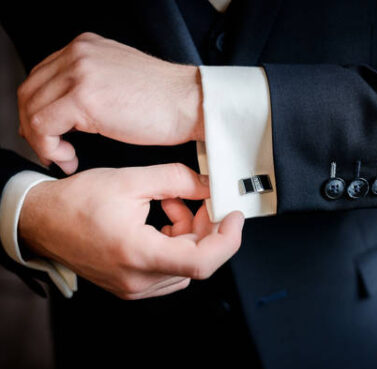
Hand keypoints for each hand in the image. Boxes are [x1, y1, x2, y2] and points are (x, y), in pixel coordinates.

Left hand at [17, 32, 202, 173]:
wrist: (193, 103)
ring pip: (32, 109)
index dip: (39, 110)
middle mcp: (78, 54)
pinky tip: (69, 158)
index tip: (52, 134)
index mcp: (86, 48)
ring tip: (63, 157)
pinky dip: (49, 148)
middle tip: (52, 149)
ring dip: (41, 140)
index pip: (42, 77)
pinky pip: (43, 126)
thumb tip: (69, 112)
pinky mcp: (84, 98)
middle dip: (34, 126)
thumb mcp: (121, 81)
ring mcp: (80, 73)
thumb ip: (92, 86)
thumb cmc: (168, 101)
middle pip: (30, 91)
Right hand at [19, 164, 243, 299]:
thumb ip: (177, 179)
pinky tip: (162, 219)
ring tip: (170, 203)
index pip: (202, 262)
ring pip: (185, 262)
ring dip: (189, 232)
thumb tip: (208, 184)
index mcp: (137, 254)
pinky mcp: (133, 284)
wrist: (43, 221)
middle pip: (196, 259)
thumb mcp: (130, 180)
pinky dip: (175, 242)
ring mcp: (135, 286)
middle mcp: (138, 279)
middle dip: (206, 226)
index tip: (234, 217)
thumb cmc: (77, 203)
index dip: (228, 239)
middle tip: (199, 198)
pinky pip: (170, 267)